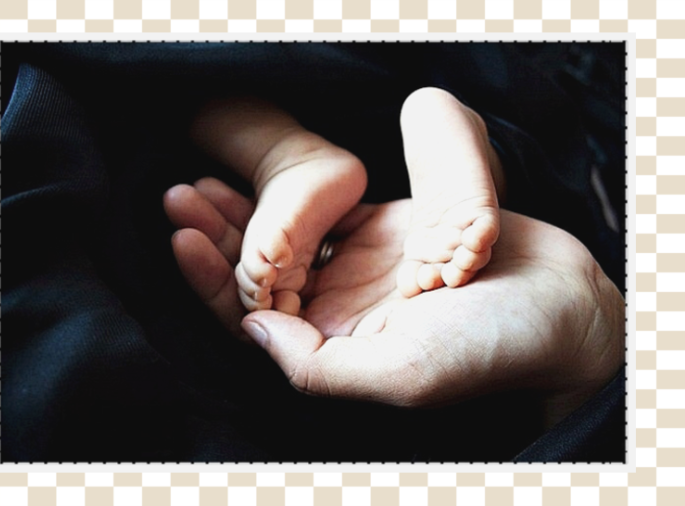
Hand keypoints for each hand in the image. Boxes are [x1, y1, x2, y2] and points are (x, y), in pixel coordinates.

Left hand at [164, 178, 623, 426]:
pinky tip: (262, 174)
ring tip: (203, 180)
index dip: (211, 284)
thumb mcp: (406, 374)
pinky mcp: (382, 235)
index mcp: (334, 353)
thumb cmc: (491, 348)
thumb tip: (253, 332)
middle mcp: (338, 315)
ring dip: (242, 213)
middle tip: (177, 195)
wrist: (557, 304)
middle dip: (214, 239)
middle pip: (257, 278)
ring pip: (283, 243)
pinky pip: (323, 214)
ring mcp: (358, 272)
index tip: (184, 239)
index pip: (251, 322)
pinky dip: (291, 195)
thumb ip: (321, 367)